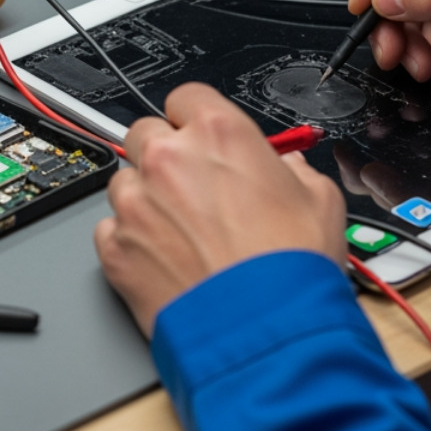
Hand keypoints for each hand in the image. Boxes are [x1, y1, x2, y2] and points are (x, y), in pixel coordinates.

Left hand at [94, 83, 346, 336]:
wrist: (264, 333)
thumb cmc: (291, 270)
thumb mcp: (320, 201)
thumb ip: (295, 171)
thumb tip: (288, 170)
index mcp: (219, 133)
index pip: (187, 97)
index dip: (196, 119)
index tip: (202, 138)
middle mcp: (169, 159)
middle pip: (145, 132)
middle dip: (165, 154)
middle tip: (192, 186)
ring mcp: (136, 204)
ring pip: (124, 181)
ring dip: (146, 198)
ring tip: (182, 232)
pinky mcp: (116, 249)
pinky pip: (110, 229)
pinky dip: (131, 240)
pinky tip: (165, 259)